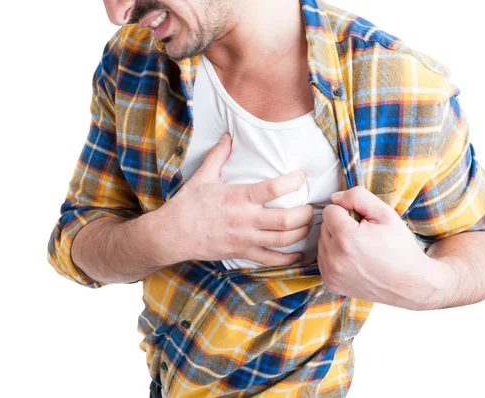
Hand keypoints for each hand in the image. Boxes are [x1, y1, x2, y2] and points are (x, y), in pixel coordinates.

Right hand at [149, 133, 313, 265]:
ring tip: (309, 225)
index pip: (274, 189)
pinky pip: (271, 259)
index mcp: (238, 197)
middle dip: (305, 213)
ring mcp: (245, 238)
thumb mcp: (203, 176)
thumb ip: (219, 156)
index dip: (293, 182)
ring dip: (301, 233)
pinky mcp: (242, 253)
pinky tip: (298, 253)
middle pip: (286, 219)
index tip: (301, 177)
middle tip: (311, 207)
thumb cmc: (187, 205)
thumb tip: (228, 136)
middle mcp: (246, 219)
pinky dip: (288, 258)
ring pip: (283, 240)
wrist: (172, 234)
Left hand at [317, 187, 449, 309]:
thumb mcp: (385, 214)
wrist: (409, 284)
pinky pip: (324, 260)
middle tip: (363, 236)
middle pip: (324, 227)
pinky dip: (335, 257)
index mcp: (346, 238)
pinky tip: (354, 261)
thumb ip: (357, 197)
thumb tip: (334, 197)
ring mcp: (331, 273)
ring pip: (322, 243)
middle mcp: (334, 258)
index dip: (347, 212)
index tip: (362, 222)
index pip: (329, 211)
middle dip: (340, 226)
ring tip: (359, 249)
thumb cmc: (399, 247)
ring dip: (336, 241)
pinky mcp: (331, 283)